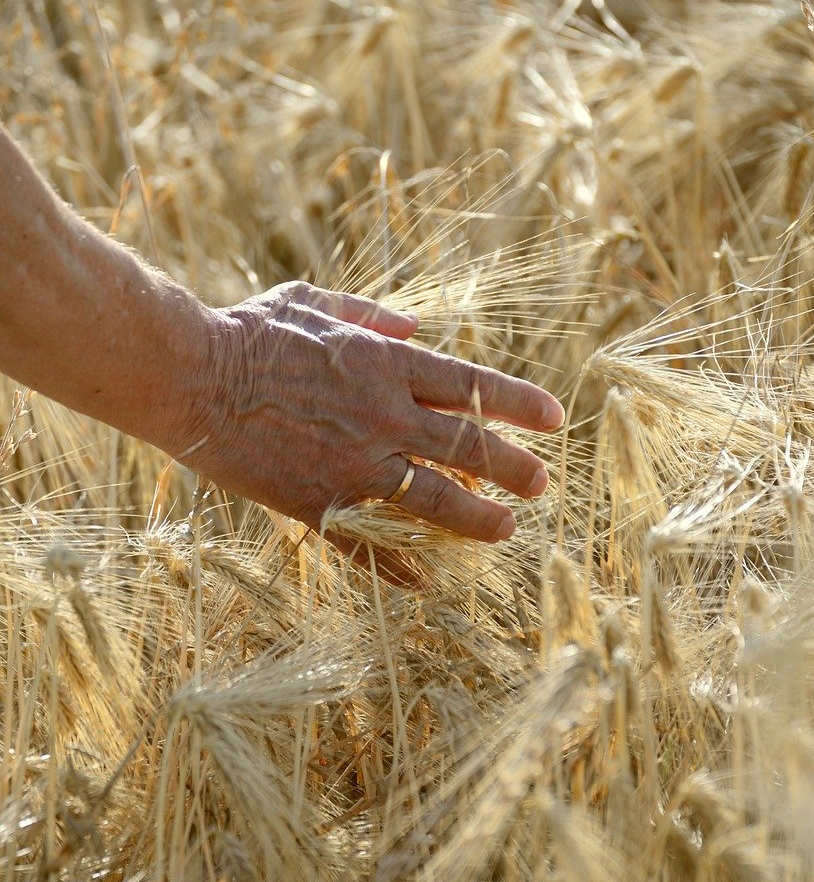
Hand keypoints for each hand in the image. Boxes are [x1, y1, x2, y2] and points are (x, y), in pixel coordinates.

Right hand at [185, 281, 563, 546]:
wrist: (192, 379)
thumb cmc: (250, 332)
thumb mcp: (314, 300)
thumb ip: (370, 313)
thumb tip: (414, 328)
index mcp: (385, 363)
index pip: (472, 386)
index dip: (519, 404)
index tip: (554, 420)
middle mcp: (382, 416)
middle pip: (467, 447)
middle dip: (513, 467)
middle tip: (541, 484)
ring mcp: (353, 465)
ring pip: (434, 500)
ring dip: (477, 518)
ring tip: (506, 529)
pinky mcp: (319, 504)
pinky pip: (368, 543)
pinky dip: (398, 565)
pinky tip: (426, 581)